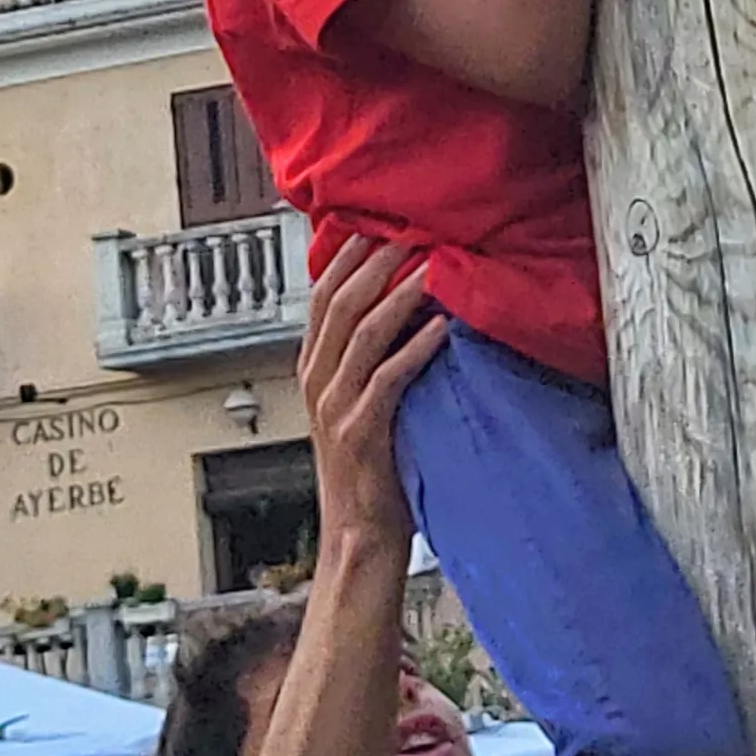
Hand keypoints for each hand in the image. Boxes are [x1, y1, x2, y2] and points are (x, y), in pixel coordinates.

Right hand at [302, 236, 448, 555]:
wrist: (359, 535)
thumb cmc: (370, 468)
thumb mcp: (356, 404)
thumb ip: (368, 360)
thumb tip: (406, 308)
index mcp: (314, 370)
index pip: (321, 297)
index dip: (345, 256)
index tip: (373, 220)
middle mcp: (318, 383)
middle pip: (339, 304)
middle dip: (374, 262)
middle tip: (408, 229)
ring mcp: (336, 408)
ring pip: (362, 333)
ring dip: (398, 294)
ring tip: (429, 264)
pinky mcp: (362, 433)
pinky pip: (388, 379)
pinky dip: (415, 348)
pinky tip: (441, 328)